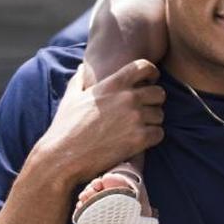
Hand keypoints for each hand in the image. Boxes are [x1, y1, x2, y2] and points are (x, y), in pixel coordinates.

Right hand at [35, 60, 164, 185]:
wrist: (62, 157)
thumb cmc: (65, 128)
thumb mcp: (71, 98)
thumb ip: (79, 80)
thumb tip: (81, 68)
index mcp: (113, 84)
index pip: (144, 66)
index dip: (151, 73)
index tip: (150, 81)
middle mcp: (128, 97)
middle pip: (159, 92)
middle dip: (154, 102)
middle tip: (145, 111)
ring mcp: (135, 117)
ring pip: (160, 115)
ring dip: (152, 122)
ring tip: (138, 129)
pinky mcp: (139, 138)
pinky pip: (159, 133)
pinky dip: (152, 138)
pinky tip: (140, 142)